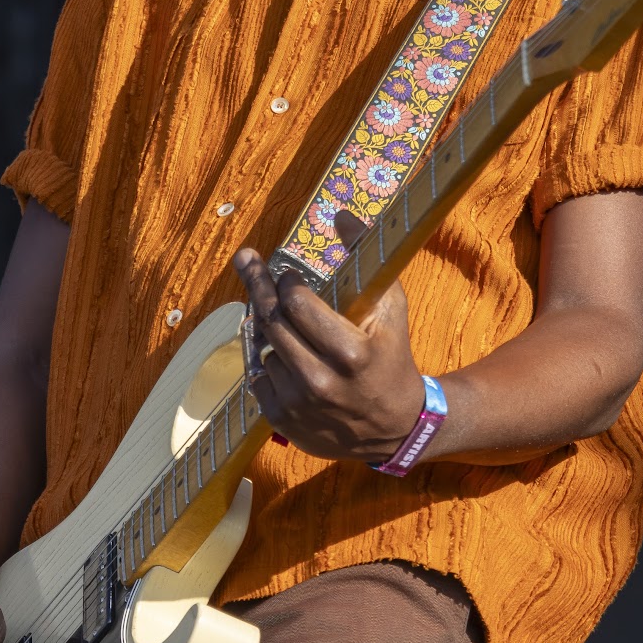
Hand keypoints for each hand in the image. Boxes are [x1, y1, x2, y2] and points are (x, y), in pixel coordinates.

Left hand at [233, 211, 425, 464]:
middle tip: (248, 263)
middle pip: (272, 322)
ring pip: (262, 347)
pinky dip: (264, 359)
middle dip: (258, 287)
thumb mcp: (391, 308)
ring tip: (281, 320)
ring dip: (267, 328)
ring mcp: (297, 404)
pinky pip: (256, 375)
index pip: (297, 304)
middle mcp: (320, 381)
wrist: (394, 427)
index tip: (286, 274)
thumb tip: (342, 215)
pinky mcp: (281, 421)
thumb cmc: (392, 358)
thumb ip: (368, 258)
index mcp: (350, 353)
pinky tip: (281, 352)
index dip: (286, 282)